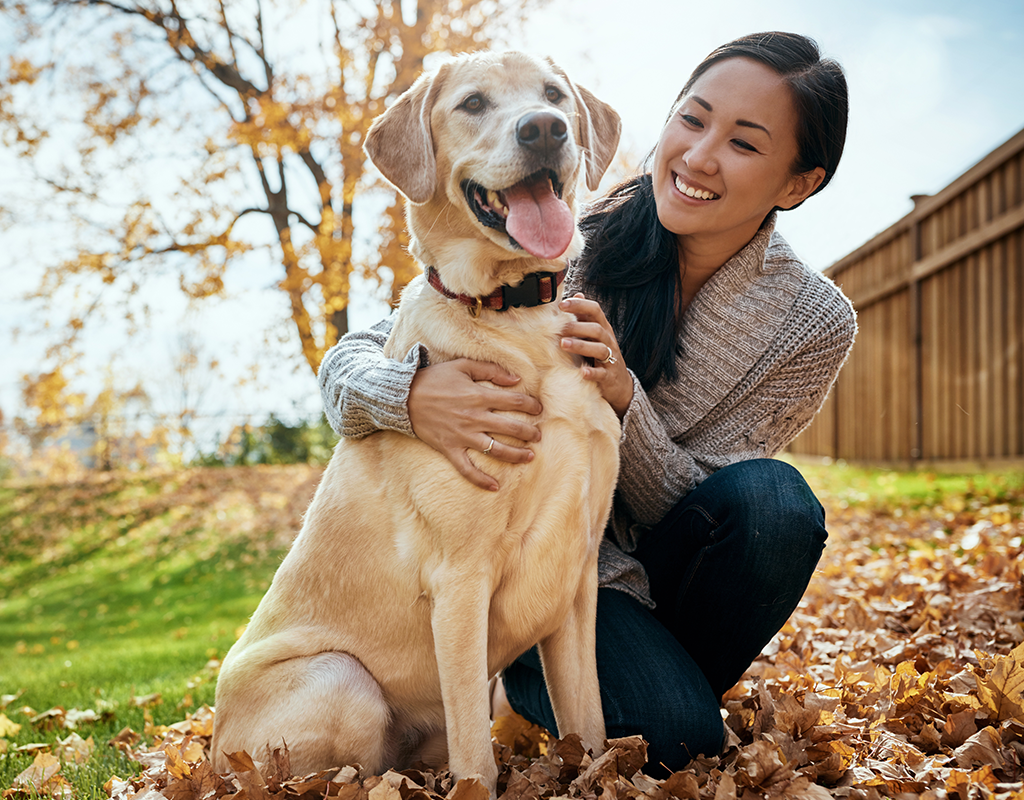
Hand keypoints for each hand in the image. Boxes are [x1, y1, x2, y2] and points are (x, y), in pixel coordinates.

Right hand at [409, 358, 542, 491]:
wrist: (403, 397)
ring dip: (516, 455)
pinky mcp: (450, 449)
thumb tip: (516, 379)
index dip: (531, 405)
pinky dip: (480, 479)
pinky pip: (467, 469)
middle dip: (529, 433)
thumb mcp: (462, 366)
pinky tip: (495, 487)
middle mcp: (475, 418)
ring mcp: (463, 436)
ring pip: (496, 450)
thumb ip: (490, 370)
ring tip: (529, 457)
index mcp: (479, 396)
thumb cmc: (434, 379)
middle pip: (511, 428)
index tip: (539, 409)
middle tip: (538, 436)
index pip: (514, 401)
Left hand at [559, 293, 633, 417]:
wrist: (619, 384)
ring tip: (563, 345)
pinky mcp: (609, 376)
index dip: (579, 305)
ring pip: (599, 349)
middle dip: (577, 327)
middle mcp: (608, 341)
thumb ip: (585, 317)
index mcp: (603, 329)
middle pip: (596, 329)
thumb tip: (577, 294)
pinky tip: (582, 372)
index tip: (562, 304)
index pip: (595, 310)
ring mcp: (610, 359)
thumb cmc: (601, 356)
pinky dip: (592, 372)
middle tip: (559, 328)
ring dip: (581, 345)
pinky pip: (602, 373)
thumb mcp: (595, 335)